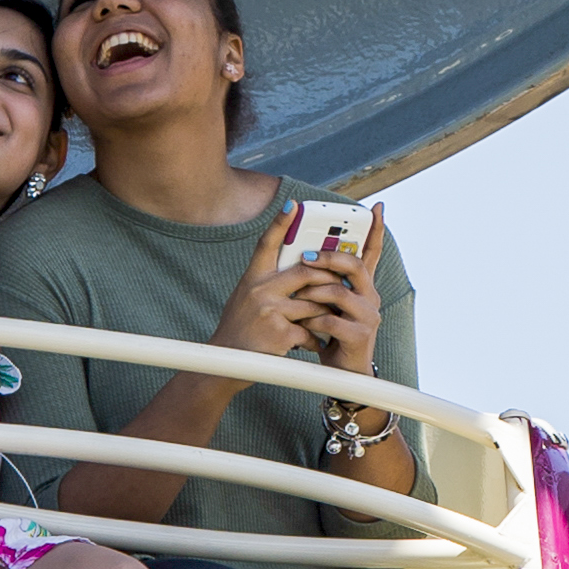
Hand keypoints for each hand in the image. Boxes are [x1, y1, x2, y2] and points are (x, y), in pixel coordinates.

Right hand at [211, 210, 380, 371]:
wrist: (226, 363)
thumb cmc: (240, 328)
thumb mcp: (246, 297)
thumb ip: (268, 282)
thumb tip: (300, 268)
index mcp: (252, 278)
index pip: (267, 243)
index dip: (281, 222)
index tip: (293, 204)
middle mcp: (259, 290)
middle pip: (305, 272)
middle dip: (328, 277)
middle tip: (341, 282)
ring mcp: (269, 311)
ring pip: (314, 303)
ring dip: (325, 313)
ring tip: (328, 320)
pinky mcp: (280, 333)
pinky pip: (311, 330)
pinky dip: (316, 339)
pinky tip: (314, 345)